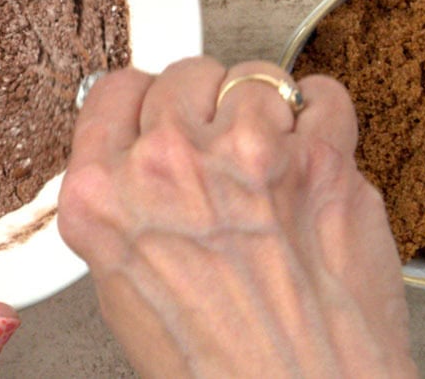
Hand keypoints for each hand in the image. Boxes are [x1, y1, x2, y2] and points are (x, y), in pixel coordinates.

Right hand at [58, 57, 415, 376]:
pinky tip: (311, 143)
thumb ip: (123, 209)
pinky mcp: (320, 158)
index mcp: (104, 196)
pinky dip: (320, 113)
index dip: (140, 101)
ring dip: (262, 107)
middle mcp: (167, 165)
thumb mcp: (121, 287)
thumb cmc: (216, 366)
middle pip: (181, 75)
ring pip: (252, 75)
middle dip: (200, 103)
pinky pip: (321, 94)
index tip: (156, 110)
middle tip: (217, 143)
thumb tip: (139, 167)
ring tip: (270, 154)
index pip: (111, 91)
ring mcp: (247, 153)